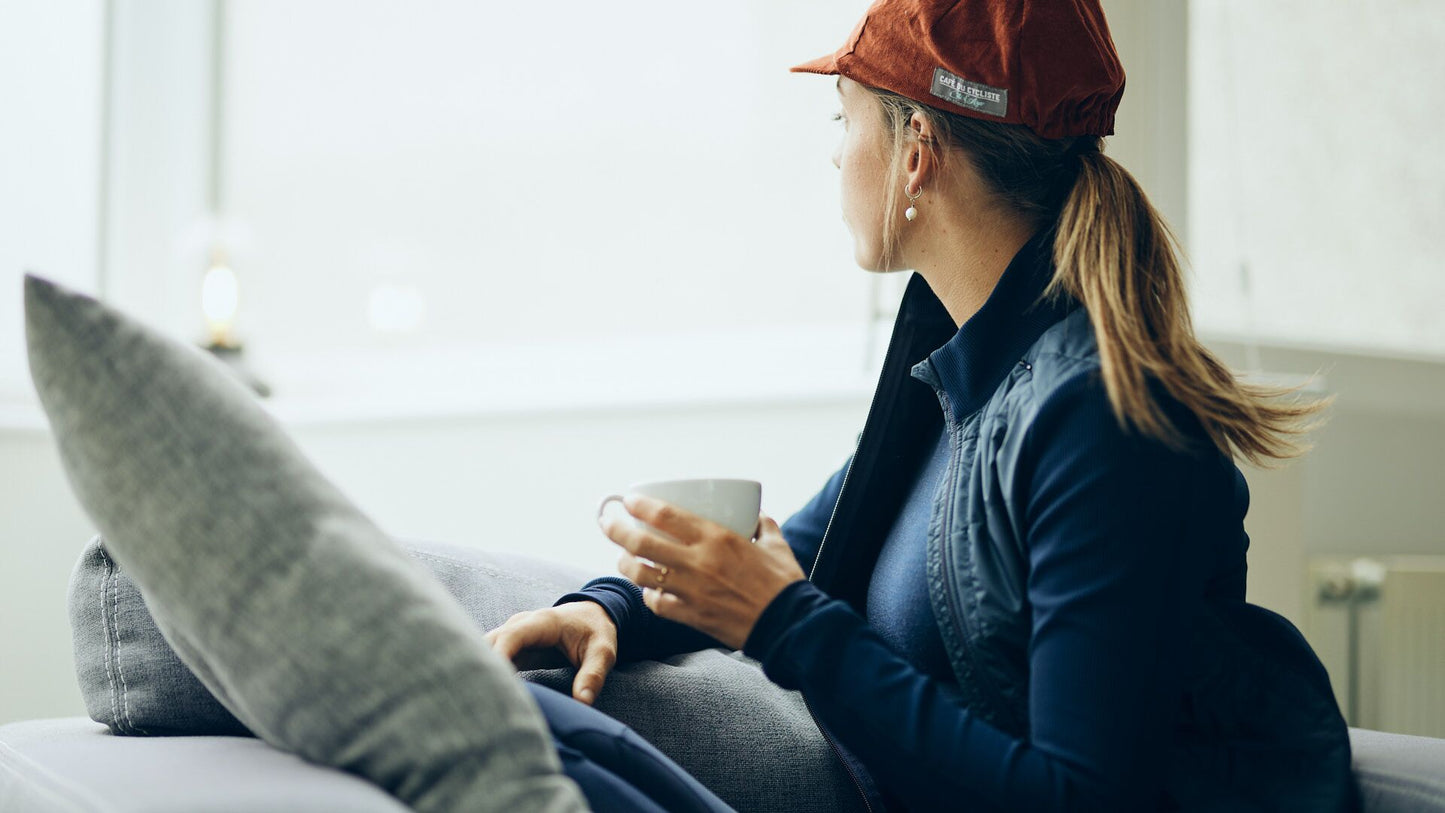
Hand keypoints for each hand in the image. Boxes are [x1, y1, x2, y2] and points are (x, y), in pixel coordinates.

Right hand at [484, 601, 617, 705]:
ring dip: (484, 673)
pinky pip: (493, 659)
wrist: (592, 614)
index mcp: (542, 622)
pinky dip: (490, 676)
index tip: (492, 684)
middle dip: (483, 669)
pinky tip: (490, 698)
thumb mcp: (602, 652)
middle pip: (490, 644)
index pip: (511, 637)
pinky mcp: (513, 647)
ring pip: (485, 651)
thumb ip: (593, 675)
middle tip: (482, 703)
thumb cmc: (596, 631)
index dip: (498, 657)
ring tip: (483, 704)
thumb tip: (582, 702)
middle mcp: (521, 625)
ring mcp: (514, 634)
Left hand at [598, 494, 805, 649]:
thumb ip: (762, 524)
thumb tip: (755, 514)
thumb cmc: (784, 583)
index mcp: (717, 537)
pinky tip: (648, 590)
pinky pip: (656, 603)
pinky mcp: (691, 616)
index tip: (628, 500)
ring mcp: (691, 591)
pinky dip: (647, 595)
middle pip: (640, 542)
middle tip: (607, 523)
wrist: (788, 625)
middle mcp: (698, 561)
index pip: (664, 515)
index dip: (639, 505)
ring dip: (625, 563)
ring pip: (640, 573)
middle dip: (616, 529)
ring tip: (623, 557)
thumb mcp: (776, 543)